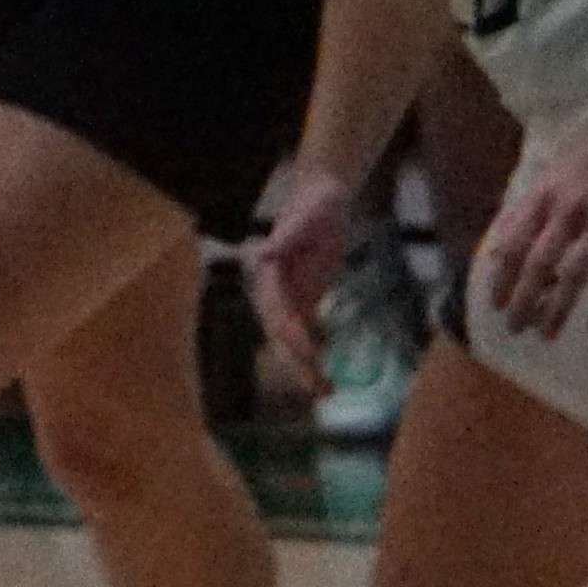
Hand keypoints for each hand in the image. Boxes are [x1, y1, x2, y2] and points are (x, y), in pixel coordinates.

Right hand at [243, 168, 353, 380]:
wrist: (322, 194)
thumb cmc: (315, 202)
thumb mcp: (306, 215)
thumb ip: (285, 235)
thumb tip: (260, 254)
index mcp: (266, 269)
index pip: (274, 308)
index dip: (290, 332)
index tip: (311, 352)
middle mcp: (270, 287)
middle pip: (278, 331)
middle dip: (296, 361)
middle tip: (319, 389)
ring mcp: (286, 293)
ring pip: (290, 337)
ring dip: (304, 364)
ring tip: (327, 392)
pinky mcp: (303, 295)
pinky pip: (305, 330)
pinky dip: (314, 351)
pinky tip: (327, 371)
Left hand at [479, 115, 587, 342]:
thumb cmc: (586, 155)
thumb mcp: (545, 176)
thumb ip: (521, 212)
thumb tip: (495, 249)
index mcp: (540, 198)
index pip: (512, 243)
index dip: (501, 277)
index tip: (494, 303)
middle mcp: (565, 212)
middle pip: (538, 263)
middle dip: (523, 299)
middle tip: (514, 328)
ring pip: (575, 274)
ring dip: (558, 308)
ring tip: (546, 333)